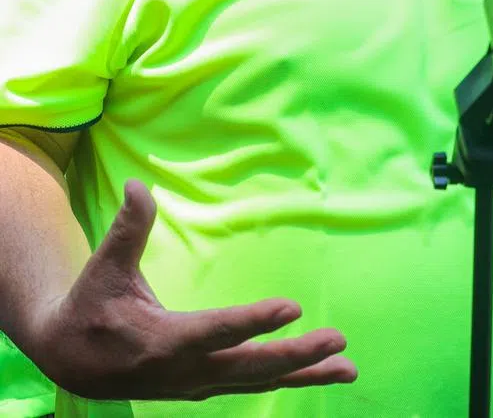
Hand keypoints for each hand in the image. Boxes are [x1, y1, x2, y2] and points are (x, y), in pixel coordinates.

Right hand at [30, 180, 356, 399]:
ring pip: (257, 382)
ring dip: (304, 374)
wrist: (67, 360)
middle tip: (338, 340)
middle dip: (296, 356)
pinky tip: (319, 371)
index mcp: (161, 341)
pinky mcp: (203, 386)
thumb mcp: (104, 267)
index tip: (292, 308)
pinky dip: (287, 380)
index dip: (252, 322)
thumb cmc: (89, 306)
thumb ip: (128, 229)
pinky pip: (251, 385)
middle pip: (248, 367)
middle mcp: (183, 371)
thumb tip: (137, 184)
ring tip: (348, 368)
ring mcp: (196, 385)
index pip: (215, 331)